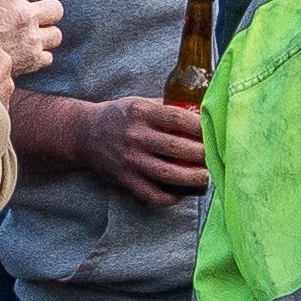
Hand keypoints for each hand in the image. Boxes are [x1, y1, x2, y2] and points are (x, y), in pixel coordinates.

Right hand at [0, 0, 68, 82]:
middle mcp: (25, 15)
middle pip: (56, 8)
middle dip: (47, 14)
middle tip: (34, 19)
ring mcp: (32, 38)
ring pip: (56, 35)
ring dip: (45, 37)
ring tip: (30, 39)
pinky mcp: (34, 59)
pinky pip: (48, 57)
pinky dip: (38, 57)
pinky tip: (25, 55)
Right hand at [87, 91, 209, 200]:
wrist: (85, 133)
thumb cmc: (120, 117)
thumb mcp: (139, 103)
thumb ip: (166, 108)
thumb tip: (200, 113)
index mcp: (140, 112)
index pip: (178, 119)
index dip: (200, 127)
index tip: (213, 133)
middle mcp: (135, 136)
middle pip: (177, 148)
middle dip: (202, 154)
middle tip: (215, 156)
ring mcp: (130, 160)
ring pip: (169, 174)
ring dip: (193, 178)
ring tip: (206, 177)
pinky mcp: (125, 179)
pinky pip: (152, 194)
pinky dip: (170, 198)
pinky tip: (182, 193)